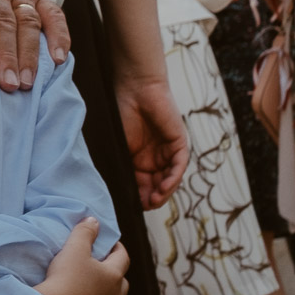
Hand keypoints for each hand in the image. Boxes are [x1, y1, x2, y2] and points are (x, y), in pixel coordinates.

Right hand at [36, 217, 129, 294]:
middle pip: (121, 283)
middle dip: (114, 273)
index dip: (117, 248)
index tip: (110, 243)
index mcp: (113, 276)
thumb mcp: (73, 250)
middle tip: (101, 267)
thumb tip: (94, 220)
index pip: (122, 258)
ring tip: (91, 290)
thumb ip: (85, 232)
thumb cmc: (65, 278)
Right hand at [114, 73, 186, 208]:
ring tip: (154, 201)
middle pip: (157, 185)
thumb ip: (120, 165)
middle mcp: (155, 157)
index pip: (141, 184)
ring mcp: (168, 151)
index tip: (132, 206)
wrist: (134, 88)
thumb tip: (115, 189)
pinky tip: (164, 187)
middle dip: (151, 198)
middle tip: (144, 206)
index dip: (138, 197)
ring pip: (169, 179)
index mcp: (138, 159)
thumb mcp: (118, 145)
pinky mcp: (179, 143)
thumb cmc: (121, 111)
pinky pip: (179, 166)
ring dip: (163, 192)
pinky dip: (173, 178)